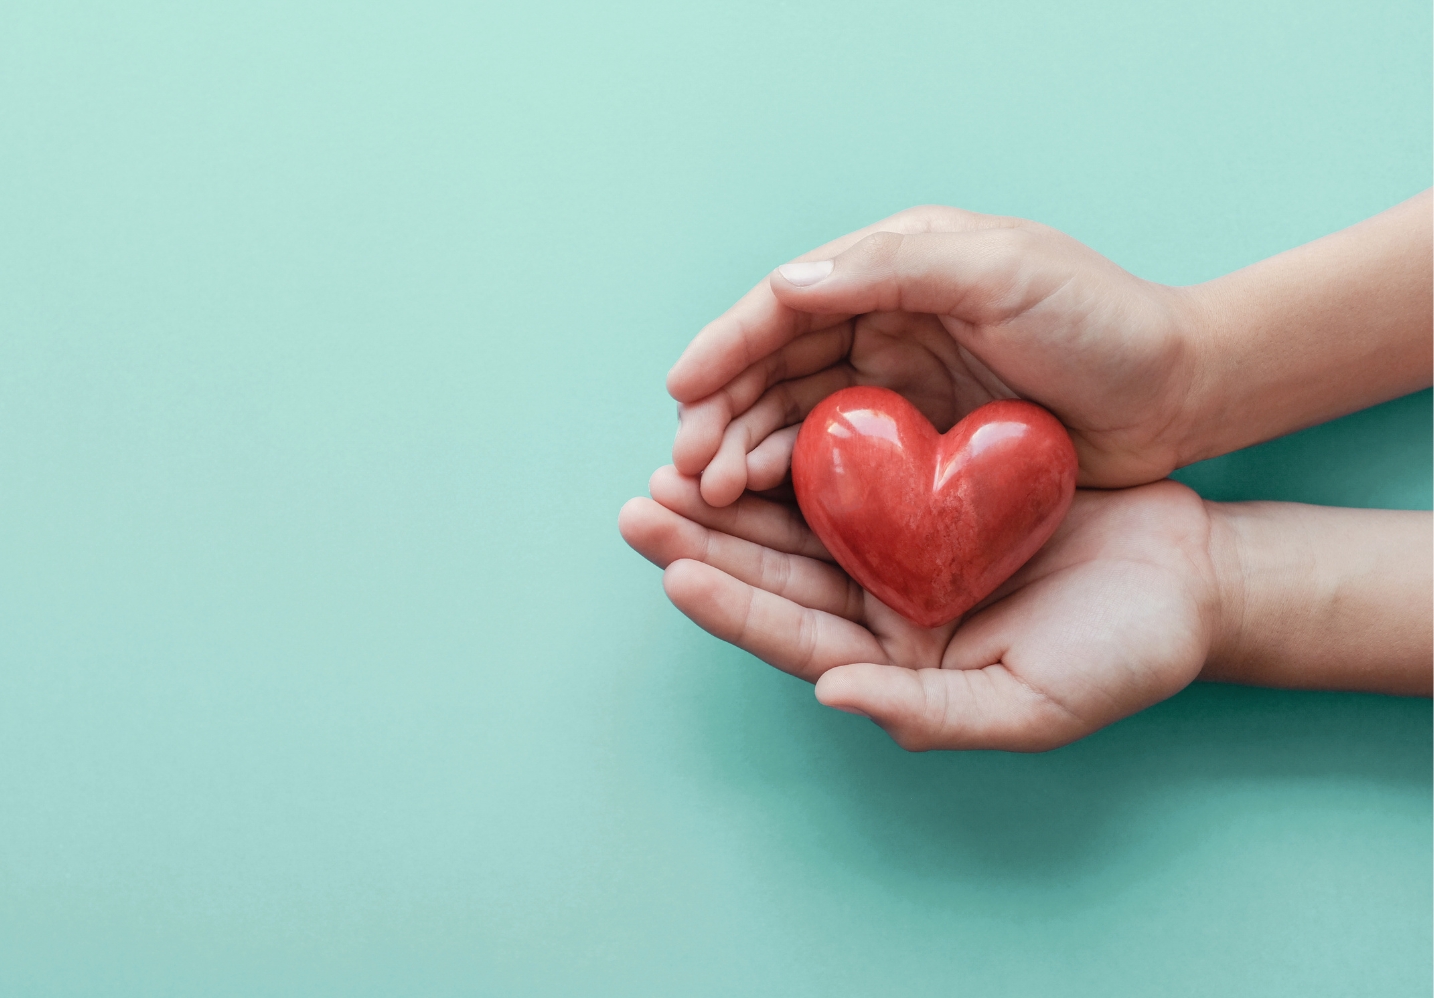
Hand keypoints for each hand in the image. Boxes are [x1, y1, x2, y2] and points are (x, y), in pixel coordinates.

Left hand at [618, 467, 1220, 750]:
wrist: (1189, 577)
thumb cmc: (1125, 653)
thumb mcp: (1031, 703)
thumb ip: (931, 710)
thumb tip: (831, 694)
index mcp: (897, 667)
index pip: (795, 639)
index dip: (732, 607)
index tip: (673, 569)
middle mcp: (884, 614)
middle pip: (776, 577)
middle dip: (704, 542)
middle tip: (639, 506)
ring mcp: (902, 555)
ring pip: (798, 524)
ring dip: (734, 497)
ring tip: (671, 465)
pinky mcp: (926, 499)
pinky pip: (849, 475)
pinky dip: (801, 452)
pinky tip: (757, 424)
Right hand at [666, 206, 1207, 505]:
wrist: (1182, 394)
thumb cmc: (1103, 322)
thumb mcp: (1005, 273)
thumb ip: (896, 268)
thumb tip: (784, 285)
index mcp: (897, 266)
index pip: (788, 303)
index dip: (727, 345)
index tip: (680, 390)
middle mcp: (886, 321)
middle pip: (777, 366)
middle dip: (722, 413)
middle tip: (685, 467)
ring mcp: (900, 386)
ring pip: (796, 417)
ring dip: (745, 451)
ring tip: (710, 495)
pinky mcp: (919, 445)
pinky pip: (838, 461)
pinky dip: (794, 481)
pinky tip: (763, 506)